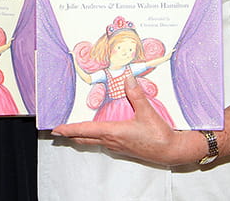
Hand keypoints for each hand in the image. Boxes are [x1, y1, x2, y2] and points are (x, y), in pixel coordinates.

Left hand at [52, 74, 200, 165]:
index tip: (57, 129)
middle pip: (85, 138)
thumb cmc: (159, 136)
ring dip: (82, 136)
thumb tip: (127, 77)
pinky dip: (94, 138)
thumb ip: (136, 94)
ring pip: (93, 142)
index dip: (70, 129)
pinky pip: (103, 143)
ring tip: (72, 131)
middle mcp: (112, 141)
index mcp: (114, 132)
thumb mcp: (147, 112)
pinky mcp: (124, 148)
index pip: (85, 130)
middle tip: (59, 130)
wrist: (171, 152)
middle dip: (71, 134)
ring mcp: (117, 146)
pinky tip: (97, 133)